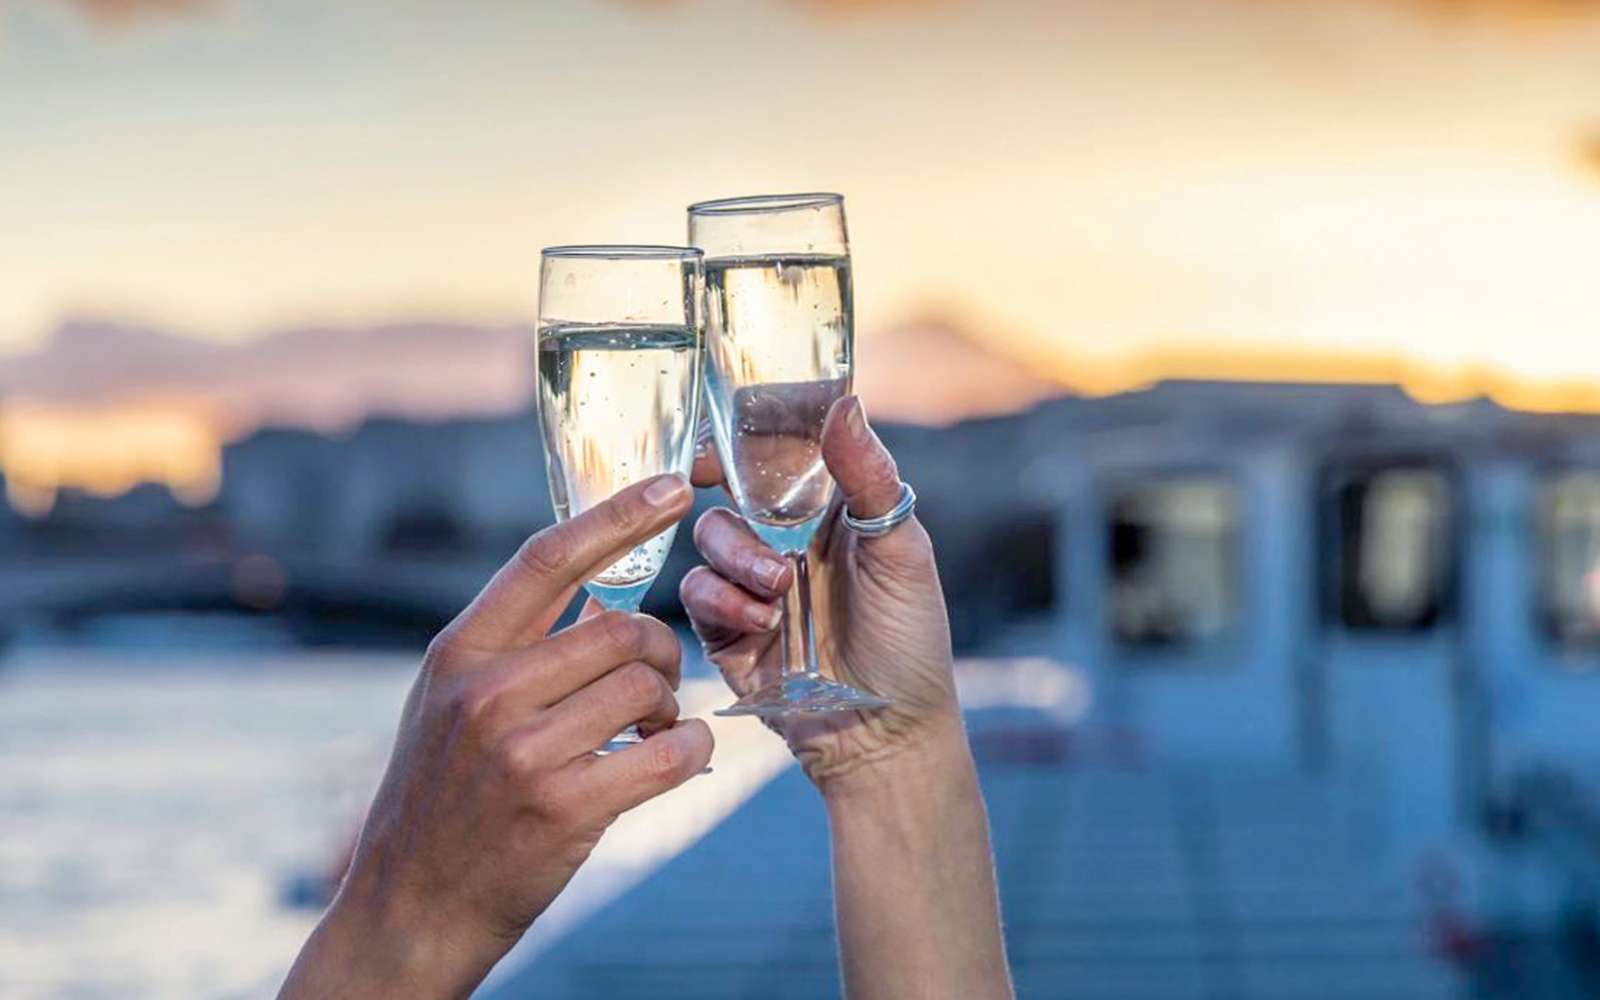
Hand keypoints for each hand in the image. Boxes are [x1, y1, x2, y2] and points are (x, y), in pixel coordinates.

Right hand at [279, 473, 711, 999]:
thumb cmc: (442, 800)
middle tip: (652, 685)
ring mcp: (522, 751)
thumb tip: (602, 593)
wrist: (410, 909)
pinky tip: (673, 758)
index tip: (673, 487)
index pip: (546, 558)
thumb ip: (511, 646)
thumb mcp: (446, 704)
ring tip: (648, 731)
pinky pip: (668, 753)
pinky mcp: (564, 807)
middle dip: (657, 651)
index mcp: (458, 653)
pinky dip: (688, 751)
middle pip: (620, 629)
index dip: (617, 515)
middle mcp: (484, 692)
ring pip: (646, 686)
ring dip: (667, 707)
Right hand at [682, 396, 959, 790]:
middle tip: (703, 473)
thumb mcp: (901, 552)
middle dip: (713, 477)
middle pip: (729, 485)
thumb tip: (845, 404)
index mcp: (829, 508)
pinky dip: (724, 599)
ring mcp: (753, 581)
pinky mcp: (726, 628)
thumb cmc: (909, 641)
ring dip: (737, 553)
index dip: (749, 429)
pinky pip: (699, 592)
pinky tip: (762, 621)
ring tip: (778, 585)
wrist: (885, 734)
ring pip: (711, 536)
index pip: (779, 450)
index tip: (727, 416)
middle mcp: (785, 537)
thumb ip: (869, 478)